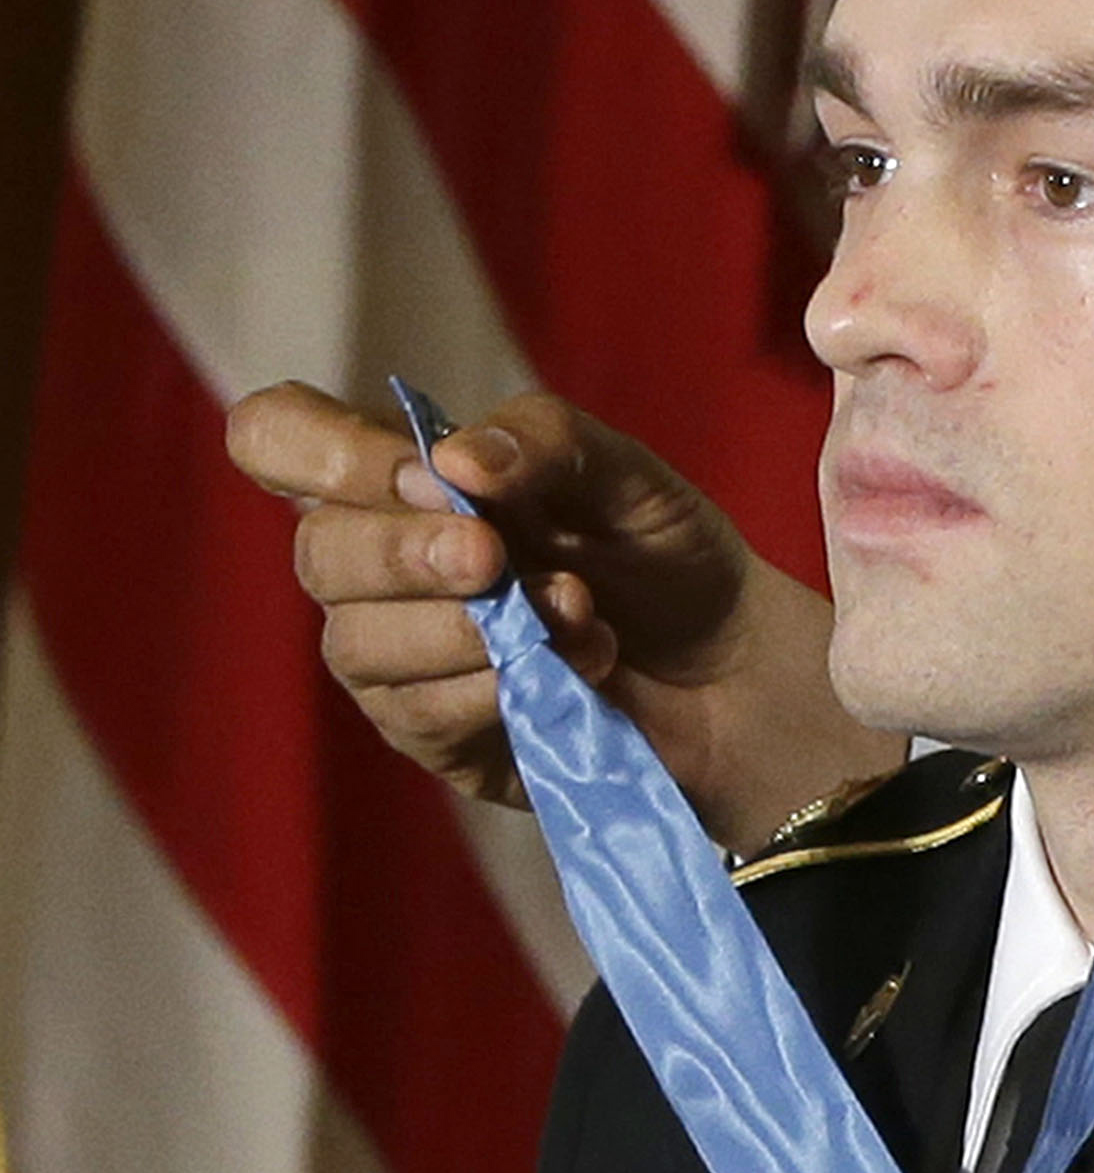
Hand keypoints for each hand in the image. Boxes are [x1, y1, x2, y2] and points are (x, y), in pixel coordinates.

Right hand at [224, 382, 900, 846]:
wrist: (737, 669)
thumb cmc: (665, 556)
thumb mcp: (627, 474)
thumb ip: (544, 442)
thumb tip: (450, 459)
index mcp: (402, 479)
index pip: (277, 437)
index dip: (320, 450)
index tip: (419, 471)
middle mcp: (375, 565)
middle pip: (317, 552)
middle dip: (409, 553)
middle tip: (499, 558)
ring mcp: (393, 656)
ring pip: (359, 643)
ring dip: (474, 629)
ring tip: (577, 613)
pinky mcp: (432, 735)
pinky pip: (419, 714)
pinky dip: (502, 686)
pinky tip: (577, 666)